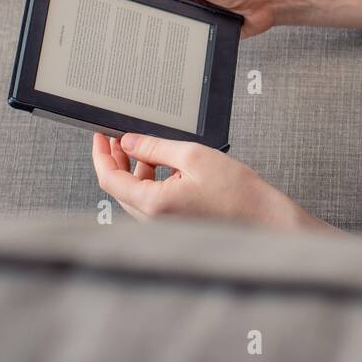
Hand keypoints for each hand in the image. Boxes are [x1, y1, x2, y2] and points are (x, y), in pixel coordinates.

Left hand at [91, 133, 336, 232]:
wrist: (262, 218)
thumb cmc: (237, 192)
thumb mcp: (193, 156)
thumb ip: (155, 147)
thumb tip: (129, 141)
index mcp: (154, 204)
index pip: (109, 179)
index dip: (101, 154)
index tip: (100, 136)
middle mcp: (153, 220)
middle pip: (118, 188)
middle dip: (115, 160)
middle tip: (118, 136)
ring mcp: (162, 225)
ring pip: (133, 195)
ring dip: (132, 170)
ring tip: (143, 147)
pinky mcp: (173, 224)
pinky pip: (149, 202)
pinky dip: (148, 181)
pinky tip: (161, 166)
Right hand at [120, 0, 277, 37]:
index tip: (124, 4)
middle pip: (151, 4)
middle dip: (153, 12)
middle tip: (161, 15)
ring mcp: (189, 8)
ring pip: (166, 22)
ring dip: (170, 25)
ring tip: (183, 22)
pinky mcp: (200, 26)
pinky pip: (183, 35)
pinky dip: (183, 36)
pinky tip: (188, 35)